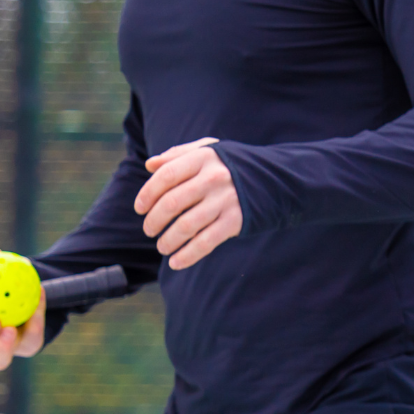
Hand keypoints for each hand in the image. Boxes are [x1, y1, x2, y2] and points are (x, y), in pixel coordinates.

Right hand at [0, 243, 45, 370]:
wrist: (26, 296)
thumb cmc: (5, 286)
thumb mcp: (0, 273)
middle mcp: (1, 348)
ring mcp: (18, 349)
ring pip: (20, 351)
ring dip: (18, 339)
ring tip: (20, 319)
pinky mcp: (33, 345)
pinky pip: (36, 333)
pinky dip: (39, 314)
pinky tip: (40, 295)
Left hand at [134, 138, 242, 268]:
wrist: (273, 179)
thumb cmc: (229, 166)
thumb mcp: (207, 151)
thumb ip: (178, 155)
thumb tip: (149, 164)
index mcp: (203, 158)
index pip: (166, 176)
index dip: (147, 194)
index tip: (139, 209)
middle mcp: (213, 178)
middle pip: (171, 203)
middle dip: (154, 221)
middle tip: (149, 230)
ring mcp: (225, 200)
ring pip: (186, 226)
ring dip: (168, 241)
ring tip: (161, 247)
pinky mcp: (235, 221)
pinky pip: (206, 242)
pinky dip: (188, 256)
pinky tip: (176, 262)